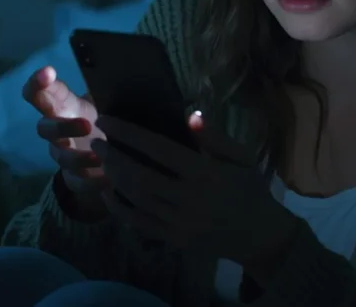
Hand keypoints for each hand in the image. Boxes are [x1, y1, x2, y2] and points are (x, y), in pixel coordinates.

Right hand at [23, 66, 107, 215]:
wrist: (115, 148)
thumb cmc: (106, 116)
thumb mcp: (105, 99)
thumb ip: (104, 88)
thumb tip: (123, 74)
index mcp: (62, 107)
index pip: (38, 93)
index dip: (37, 83)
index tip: (48, 71)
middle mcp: (57, 132)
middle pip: (45, 128)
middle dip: (62, 126)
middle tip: (86, 123)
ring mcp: (64, 155)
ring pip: (62, 157)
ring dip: (79, 157)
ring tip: (100, 157)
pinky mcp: (75, 178)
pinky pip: (77, 182)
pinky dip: (92, 182)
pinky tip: (109, 180)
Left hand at [91, 112, 299, 267]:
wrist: (259, 235)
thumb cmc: (249, 188)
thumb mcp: (242, 157)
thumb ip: (216, 137)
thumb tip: (190, 115)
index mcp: (206, 174)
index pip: (160, 149)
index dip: (130, 134)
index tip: (107, 120)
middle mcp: (190, 199)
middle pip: (140, 176)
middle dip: (114, 156)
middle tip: (97, 140)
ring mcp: (180, 223)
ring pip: (137, 199)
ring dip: (114, 178)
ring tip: (102, 159)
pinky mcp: (174, 240)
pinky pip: (139, 223)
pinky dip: (119, 208)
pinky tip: (108, 192)